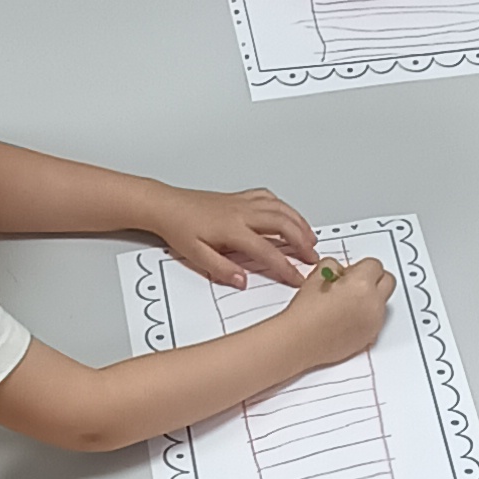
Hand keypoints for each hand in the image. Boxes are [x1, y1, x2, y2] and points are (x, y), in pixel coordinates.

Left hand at [151, 184, 318, 288]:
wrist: (166, 205)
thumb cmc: (179, 227)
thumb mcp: (195, 255)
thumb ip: (221, 269)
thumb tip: (242, 281)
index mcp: (233, 229)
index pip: (267, 251)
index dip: (286, 267)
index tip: (298, 278)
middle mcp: (242, 213)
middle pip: (283, 225)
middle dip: (302, 242)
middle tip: (313, 258)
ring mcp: (243, 202)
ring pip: (280, 209)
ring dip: (299, 223)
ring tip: (310, 238)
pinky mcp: (240, 197)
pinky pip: (269, 198)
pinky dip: (284, 207)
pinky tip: (289, 216)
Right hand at [274, 254, 394, 366]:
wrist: (300, 342)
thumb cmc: (305, 313)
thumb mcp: (316, 276)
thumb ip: (334, 266)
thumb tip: (343, 272)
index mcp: (361, 284)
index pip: (375, 265)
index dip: (360, 267)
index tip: (349, 272)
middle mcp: (373, 303)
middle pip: (388, 281)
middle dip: (374, 279)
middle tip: (355, 283)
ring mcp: (374, 322)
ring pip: (383, 301)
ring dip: (371, 298)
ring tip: (346, 303)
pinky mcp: (370, 337)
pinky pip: (376, 319)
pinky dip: (367, 316)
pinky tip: (346, 318)